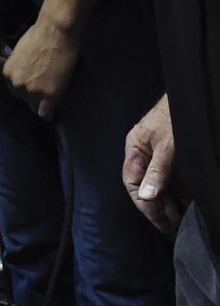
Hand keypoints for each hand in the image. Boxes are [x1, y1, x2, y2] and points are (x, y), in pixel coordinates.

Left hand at [1, 14, 81, 119]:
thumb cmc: (39, 36)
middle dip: (32, 95)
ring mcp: (33, 91)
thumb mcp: (20, 52)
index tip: (32, 88)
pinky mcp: (49, 95)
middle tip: (43, 91)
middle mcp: (17, 84)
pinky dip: (48, 115)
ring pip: (35, 106)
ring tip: (49, 103)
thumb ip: (20, 66)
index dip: (24, 88)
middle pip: (23, 97)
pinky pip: (45, 112)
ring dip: (41, 103)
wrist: (55, 33)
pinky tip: (51, 115)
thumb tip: (24, 70)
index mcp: (8, 73)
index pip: (14, 88)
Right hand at [124, 95, 182, 234]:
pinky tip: (187, 204)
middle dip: (158, 207)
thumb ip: (157, 171)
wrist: (193, 98)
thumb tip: (147, 196)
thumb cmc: (175, 118)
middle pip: (147, 186)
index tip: (158, 220)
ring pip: (161, 184)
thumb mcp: (167, 146)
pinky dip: (179, 192)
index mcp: (135, 149)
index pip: (132, 183)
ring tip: (180, 220)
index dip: (144, 204)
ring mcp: (159, 155)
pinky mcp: (174, 155)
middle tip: (172, 227)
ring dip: (170, 202)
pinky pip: (173, 178)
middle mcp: (144, 154)